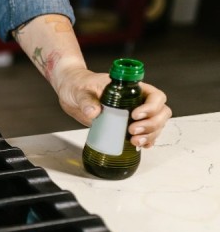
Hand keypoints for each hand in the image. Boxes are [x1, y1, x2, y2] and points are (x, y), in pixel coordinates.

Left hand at [54, 68, 171, 147]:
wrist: (71, 93)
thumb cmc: (79, 85)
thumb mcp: (81, 91)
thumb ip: (86, 101)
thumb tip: (94, 112)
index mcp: (131, 88)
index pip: (155, 96)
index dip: (152, 107)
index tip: (135, 115)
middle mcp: (137, 100)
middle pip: (160, 112)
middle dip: (151, 124)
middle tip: (132, 131)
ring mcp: (134, 114)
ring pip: (156, 125)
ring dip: (150, 135)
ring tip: (133, 141)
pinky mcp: (126, 125)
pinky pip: (146, 133)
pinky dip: (146, 140)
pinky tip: (139, 145)